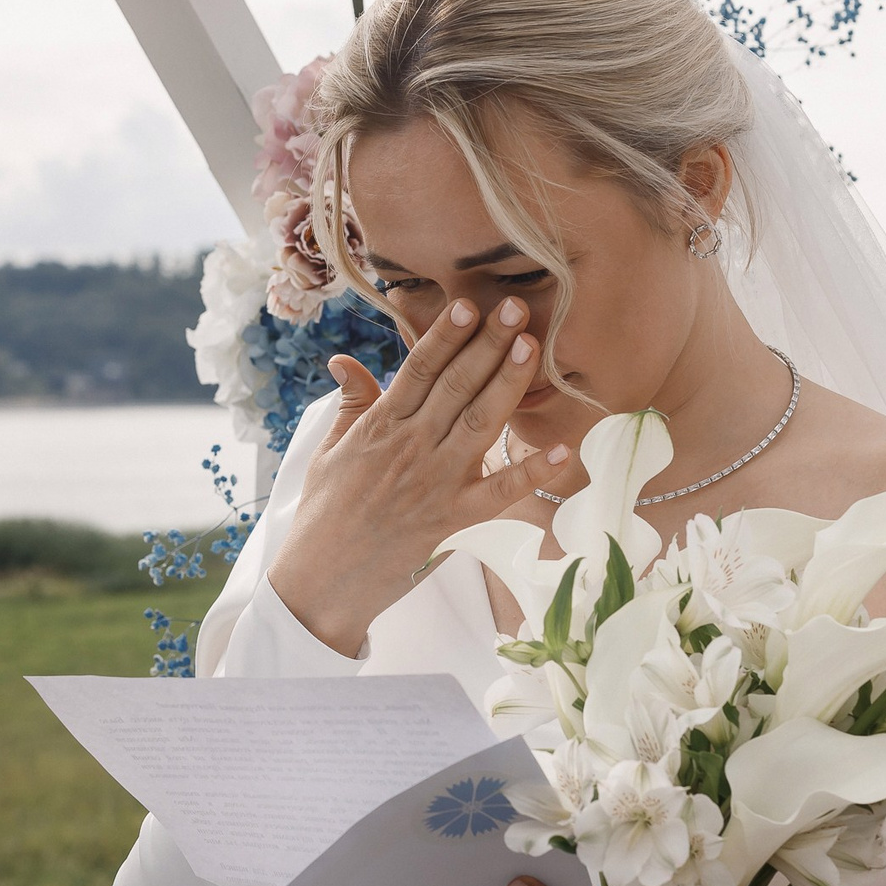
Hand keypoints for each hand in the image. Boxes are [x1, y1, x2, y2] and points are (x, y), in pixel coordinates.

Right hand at [270, 294, 571, 654]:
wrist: (322, 581)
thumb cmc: (324, 515)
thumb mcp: (328, 452)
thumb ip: (350, 404)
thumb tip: (344, 360)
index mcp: (380, 426)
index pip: (418, 370)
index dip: (445, 335)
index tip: (468, 305)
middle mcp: (411, 447)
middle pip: (456, 385)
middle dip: (487, 344)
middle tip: (515, 307)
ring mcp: (435, 482)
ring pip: (480, 422)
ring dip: (508, 383)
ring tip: (531, 347)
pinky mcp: (453, 518)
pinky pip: (500, 492)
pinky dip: (532, 472)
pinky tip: (563, 450)